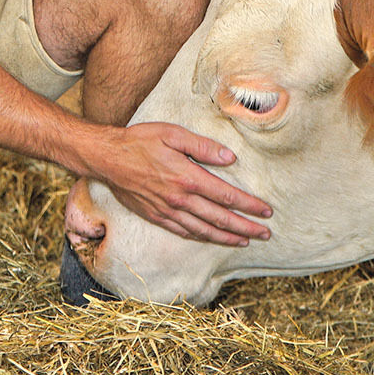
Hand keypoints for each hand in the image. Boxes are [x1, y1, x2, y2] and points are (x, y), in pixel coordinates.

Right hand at [88, 123, 271, 245]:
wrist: (107, 158)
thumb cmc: (140, 141)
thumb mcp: (172, 133)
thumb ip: (203, 146)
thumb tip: (230, 158)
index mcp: (187, 177)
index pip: (226, 195)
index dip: (248, 205)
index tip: (266, 211)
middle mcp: (179, 198)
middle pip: (219, 218)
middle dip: (245, 227)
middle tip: (266, 233)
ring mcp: (167, 211)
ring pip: (204, 230)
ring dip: (227, 237)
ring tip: (245, 240)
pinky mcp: (156, 216)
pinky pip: (184, 232)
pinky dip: (202, 238)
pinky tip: (212, 238)